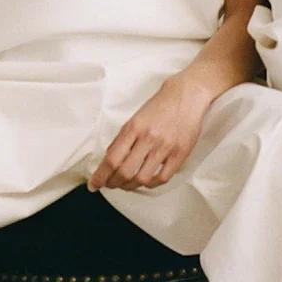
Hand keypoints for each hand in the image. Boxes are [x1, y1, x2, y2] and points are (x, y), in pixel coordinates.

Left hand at [90, 69, 215, 192]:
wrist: (187, 96)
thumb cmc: (159, 107)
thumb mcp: (135, 118)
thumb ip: (123, 139)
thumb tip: (110, 161)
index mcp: (134, 128)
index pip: (112, 158)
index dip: (100, 176)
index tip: (94, 184)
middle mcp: (148, 138)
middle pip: (125, 171)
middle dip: (113, 183)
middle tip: (110, 185)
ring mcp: (165, 147)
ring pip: (142, 178)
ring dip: (130, 186)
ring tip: (126, 184)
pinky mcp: (180, 154)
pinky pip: (162, 178)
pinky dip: (151, 184)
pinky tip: (146, 181)